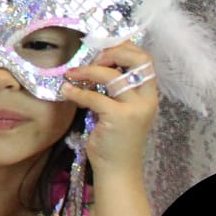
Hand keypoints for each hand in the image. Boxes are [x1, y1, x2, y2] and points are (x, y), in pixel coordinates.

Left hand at [54, 41, 159, 174]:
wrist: (118, 168)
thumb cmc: (115, 136)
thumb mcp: (120, 107)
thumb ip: (115, 87)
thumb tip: (95, 61)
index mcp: (148, 94)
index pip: (145, 60)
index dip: (124, 48)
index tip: (102, 48)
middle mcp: (147, 99)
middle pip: (138, 61)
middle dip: (112, 53)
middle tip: (92, 58)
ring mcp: (135, 109)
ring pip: (113, 76)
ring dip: (88, 71)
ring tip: (71, 74)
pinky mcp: (119, 118)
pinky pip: (94, 97)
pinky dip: (77, 92)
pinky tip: (67, 91)